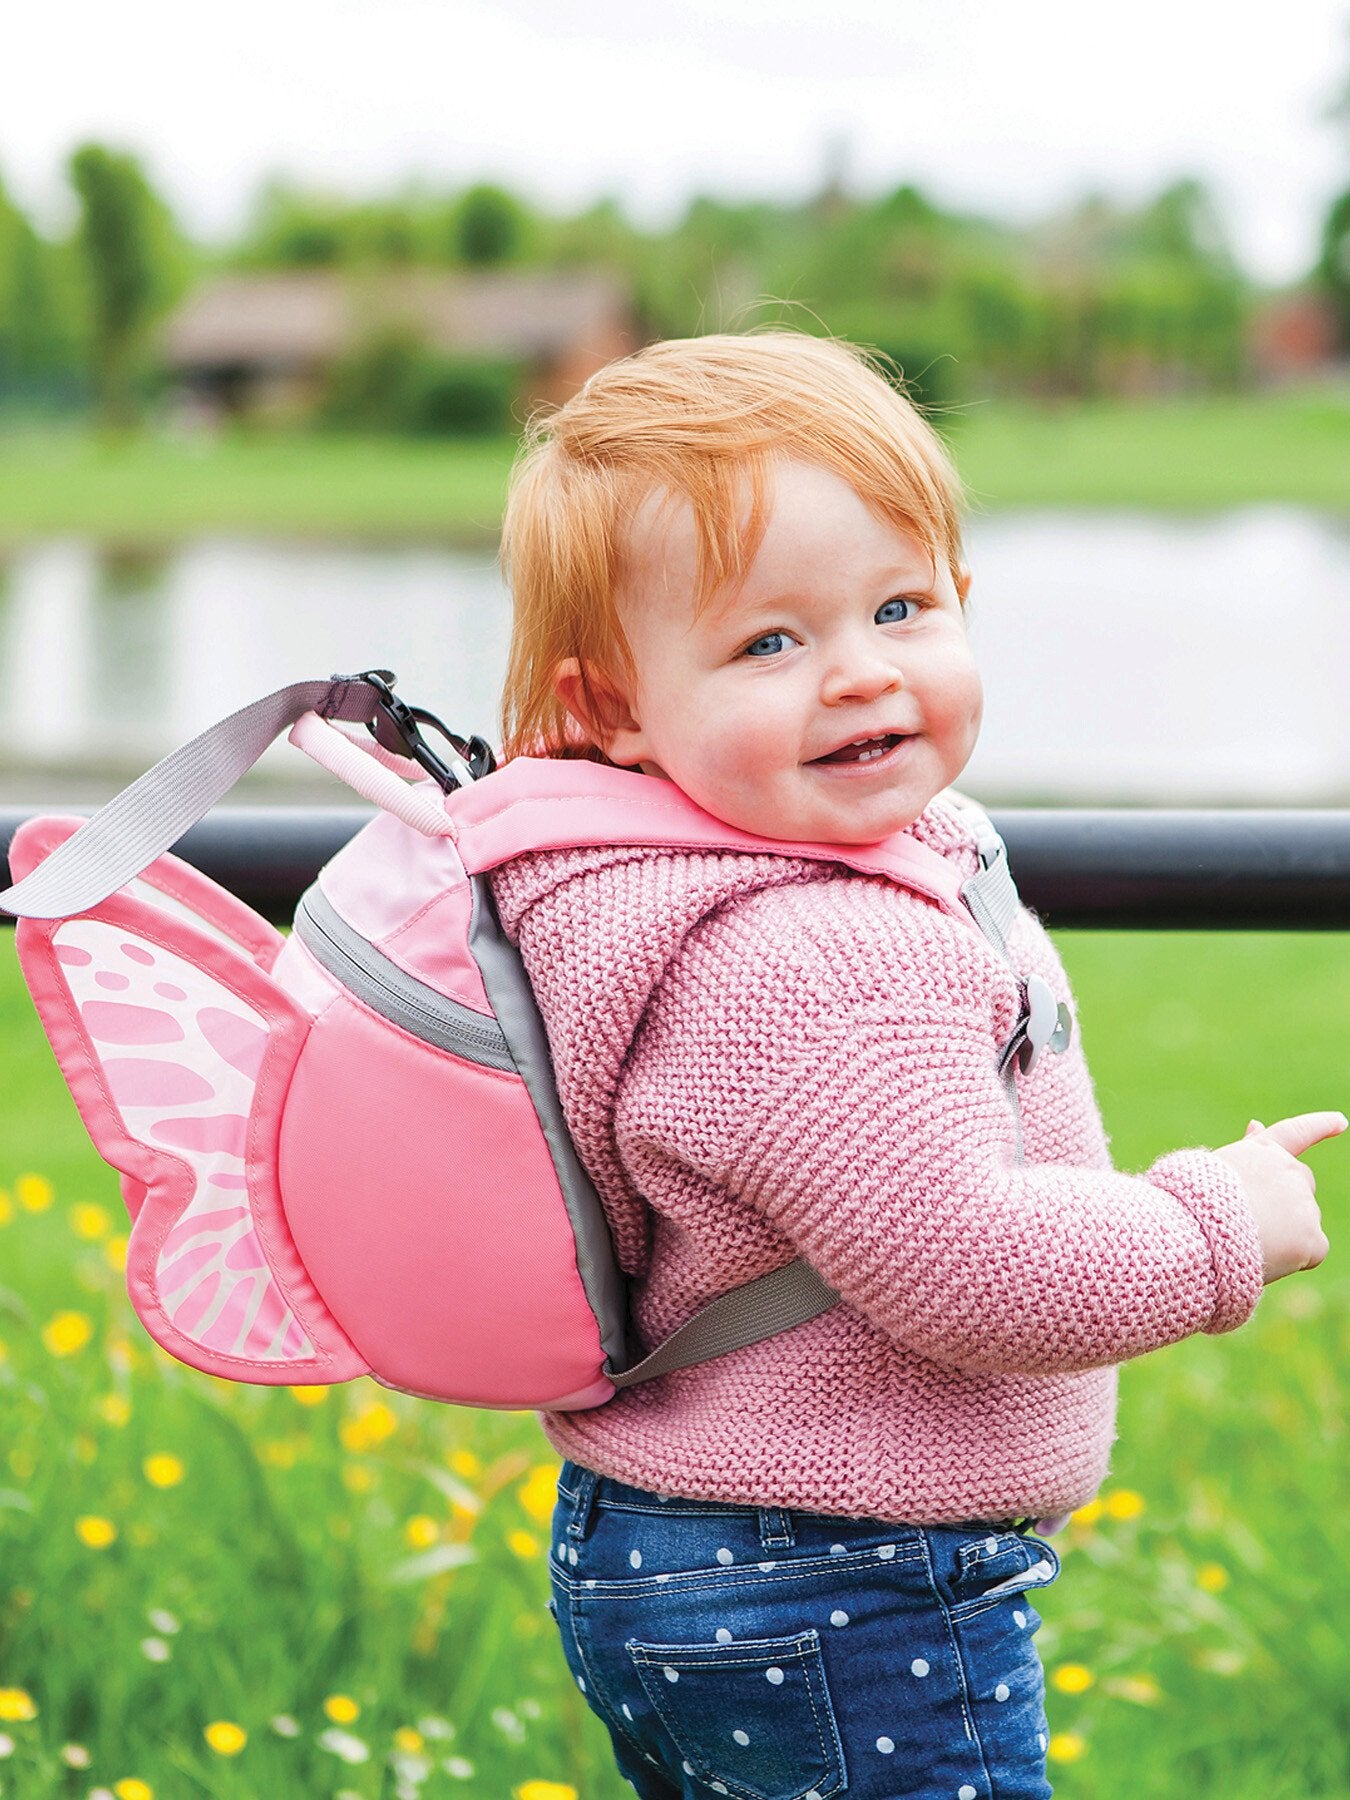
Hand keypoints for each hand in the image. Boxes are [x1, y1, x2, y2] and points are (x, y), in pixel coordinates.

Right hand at [1214, 1112, 1344, 1283]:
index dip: (1320, 1126)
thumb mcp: (1216, 1167)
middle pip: (1302, 1182)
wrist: (1197, 1232)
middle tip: (1255, 1218)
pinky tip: (1267, 1257)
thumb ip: (1245, 1150)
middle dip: (1288, 1197)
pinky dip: (1294, 1257)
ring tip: (1248, 1240)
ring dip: (1284, 1230)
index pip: (1296, 1132)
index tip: (1340, 1122)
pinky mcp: (1312, 1237)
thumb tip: (1257, 1123)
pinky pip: (1311, 1251)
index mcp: (1260, 1151)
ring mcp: (1304, 1203)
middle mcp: (1288, 1170)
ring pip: (1304, 1219)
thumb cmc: (1194, 1201)